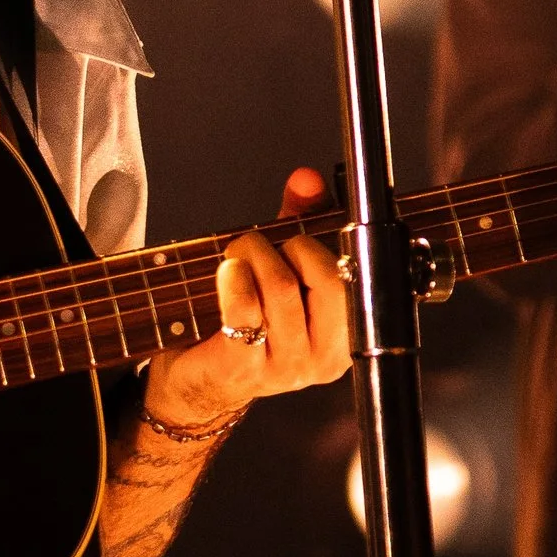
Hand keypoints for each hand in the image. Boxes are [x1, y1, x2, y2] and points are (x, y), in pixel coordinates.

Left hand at [143, 164, 352, 434]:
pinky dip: (234, 281)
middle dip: (292, 247)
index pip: (358, 278)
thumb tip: (306, 180)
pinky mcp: (243, 369)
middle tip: (263, 244)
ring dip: (254, 257)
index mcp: (347, 335)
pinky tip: (228, 271)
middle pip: (328, 281)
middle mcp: (323, 357)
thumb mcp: (282, 265)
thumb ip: (302, 219)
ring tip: (237, 257)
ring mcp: (285, 368)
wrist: (198, 377)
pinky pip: (246, 312)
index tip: (301, 234)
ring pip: (282, 289)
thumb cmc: (246, 317)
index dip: (329, 245)